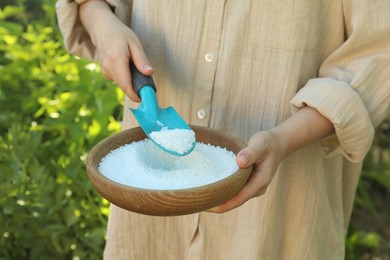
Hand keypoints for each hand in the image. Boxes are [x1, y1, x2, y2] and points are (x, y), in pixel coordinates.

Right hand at [80, 0, 152, 101]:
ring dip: (131, 82)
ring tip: (136, 69)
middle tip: (147, 84)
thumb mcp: (135, 44)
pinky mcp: (105, 73)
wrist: (103, 30)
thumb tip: (150, 73)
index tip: (145, 98)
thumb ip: (142, 60)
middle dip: (136, 89)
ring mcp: (105, 71)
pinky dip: (126, 78)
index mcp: (116, 59)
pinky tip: (127, 67)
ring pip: (122, 84)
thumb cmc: (121, 35)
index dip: (135, 94)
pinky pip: (119, 80)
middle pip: (124, 86)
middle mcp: (108, 67)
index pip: (126, 84)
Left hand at [208, 106, 333, 212]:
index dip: (223, 204)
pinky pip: (234, 191)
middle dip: (217, 204)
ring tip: (200, 197)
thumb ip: (251, 152)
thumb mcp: (260, 144)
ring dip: (219, 198)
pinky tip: (209, 188)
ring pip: (234, 197)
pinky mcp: (248, 183)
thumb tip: (240, 162)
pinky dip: (222, 191)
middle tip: (197, 202)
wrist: (277, 144)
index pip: (239, 198)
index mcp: (260, 182)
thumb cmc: (268, 143)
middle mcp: (256, 188)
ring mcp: (252, 187)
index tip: (208, 206)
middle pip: (235, 201)